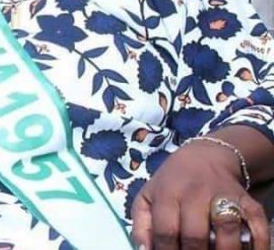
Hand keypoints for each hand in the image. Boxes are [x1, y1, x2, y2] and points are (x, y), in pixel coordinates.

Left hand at [131, 139, 269, 249]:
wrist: (205, 156)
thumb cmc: (171, 182)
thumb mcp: (148, 196)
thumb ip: (141, 225)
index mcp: (168, 193)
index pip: (166, 231)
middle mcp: (195, 193)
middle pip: (195, 234)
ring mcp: (223, 195)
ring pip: (227, 229)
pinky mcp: (247, 200)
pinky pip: (257, 225)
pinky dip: (257, 243)